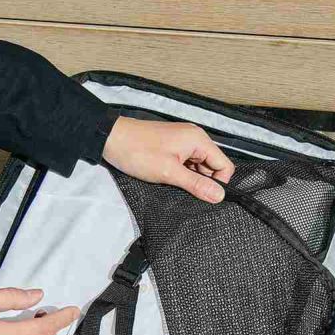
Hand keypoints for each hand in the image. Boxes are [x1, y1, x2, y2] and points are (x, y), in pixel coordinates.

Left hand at [102, 117, 234, 202]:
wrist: (110, 138)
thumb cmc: (137, 151)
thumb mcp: (169, 172)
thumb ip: (196, 185)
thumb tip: (220, 196)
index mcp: (198, 140)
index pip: (225, 166)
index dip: (219, 184)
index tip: (203, 195)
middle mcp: (195, 138)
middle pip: (213, 167)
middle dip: (203, 182)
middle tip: (184, 190)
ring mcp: (184, 142)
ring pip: (200, 168)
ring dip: (191, 179)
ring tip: (173, 182)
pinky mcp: (174, 147)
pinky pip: (188, 164)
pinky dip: (182, 174)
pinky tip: (169, 178)